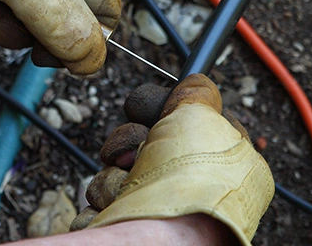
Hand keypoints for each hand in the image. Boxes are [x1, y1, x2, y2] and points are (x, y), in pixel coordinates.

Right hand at [71, 74, 273, 245]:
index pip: (176, 119)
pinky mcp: (125, 226)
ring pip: (112, 172)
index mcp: (213, 160)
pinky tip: (117, 210)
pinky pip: (98, 202)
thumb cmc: (191, 181)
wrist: (165, 239)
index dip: (158, 111)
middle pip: (135, 142)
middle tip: (137, 154)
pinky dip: (103, 203)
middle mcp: (184, 184)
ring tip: (129, 191)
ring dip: (114, 176)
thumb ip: (197, 93)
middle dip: (127, 143)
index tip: (150, 112)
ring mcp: (153, 207)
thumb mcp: (202, 116)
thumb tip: (196, 81)